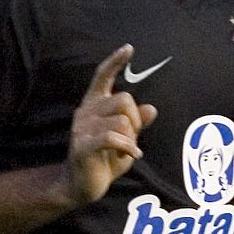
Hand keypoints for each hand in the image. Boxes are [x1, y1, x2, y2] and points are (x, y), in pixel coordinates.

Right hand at [62, 45, 157, 205]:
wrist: (81, 185)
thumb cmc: (104, 160)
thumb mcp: (126, 139)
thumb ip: (137, 124)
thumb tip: (152, 108)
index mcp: (94, 105)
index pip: (102, 76)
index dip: (115, 61)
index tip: (129, 48)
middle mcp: (85, 111)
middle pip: (124, 99)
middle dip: (136, 119)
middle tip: (132, 138)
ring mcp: (82, 128)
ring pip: (122, 120)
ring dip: (131, 138)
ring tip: (125, 151)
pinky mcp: (83, 146)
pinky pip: (113, 137)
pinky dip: (128, 147)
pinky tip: (132, 156)